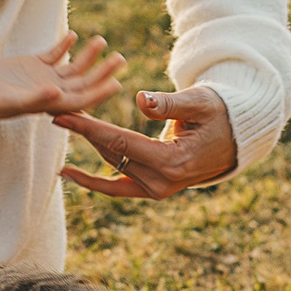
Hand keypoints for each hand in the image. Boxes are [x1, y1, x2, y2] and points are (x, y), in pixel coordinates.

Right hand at [0, 32, 125, 122]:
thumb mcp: (10, 101)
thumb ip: (34, 98)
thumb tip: (58, 93)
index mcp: (48, 105)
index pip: (81, 100)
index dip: (100, 91)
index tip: (116, 81)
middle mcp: (49, 92)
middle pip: (82, 82)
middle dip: (102, 71)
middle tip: (120, 58)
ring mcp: (40, 77)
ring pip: (71, 66)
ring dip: (87, 55)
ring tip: (102, 40)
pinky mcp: (29, 64)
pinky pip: (53, 54)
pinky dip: (63, 45)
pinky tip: (73, 35)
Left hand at [56, 86, 237, 199]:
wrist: (235, 139)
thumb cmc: (220, 114)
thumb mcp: (200, 102)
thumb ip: (168, 103)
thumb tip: (140, 99)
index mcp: (173, 161)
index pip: (122, 143)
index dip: (88, 129)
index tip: (61, 115)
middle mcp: (163, 182)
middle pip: (112, 154)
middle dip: (83, 131)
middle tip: (54, 109)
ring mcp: (157, 190)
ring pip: (113, 165)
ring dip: (89, 145)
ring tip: (62, 121)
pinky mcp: (152, 190)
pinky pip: (116, 187)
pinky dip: (92, 180)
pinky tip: (67, 172)